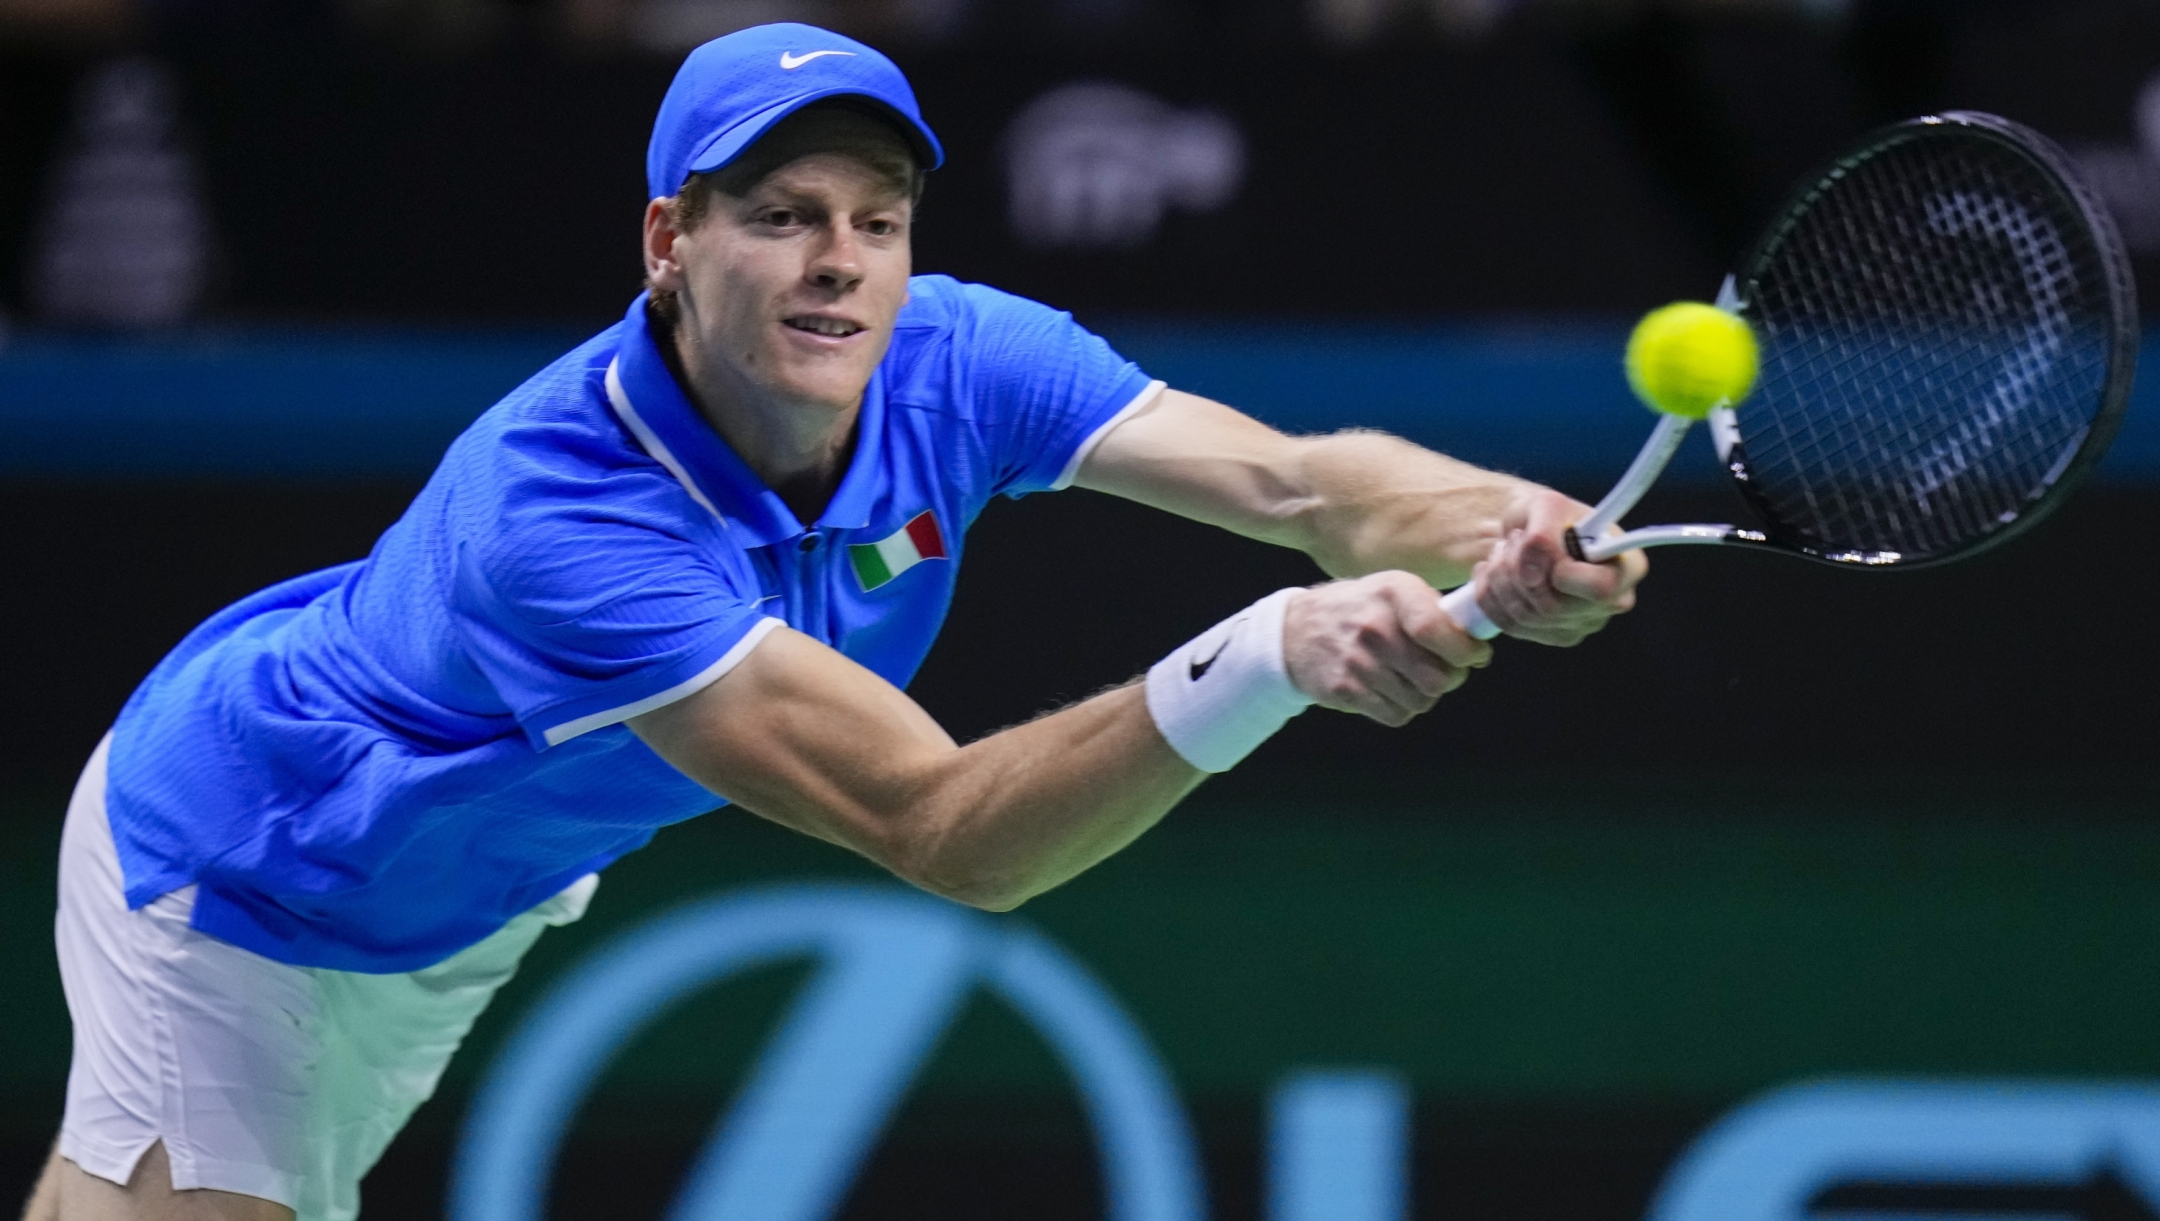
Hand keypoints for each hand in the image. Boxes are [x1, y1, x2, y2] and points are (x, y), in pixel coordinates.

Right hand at [1284, 572, 1492, 726]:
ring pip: (1421, 700)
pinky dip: (1402, 707)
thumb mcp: (1393, 590)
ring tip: (1411, 677)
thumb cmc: (1360, 609)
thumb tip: (1477, 639)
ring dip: (1425, 694)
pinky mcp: (1345, 690)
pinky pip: (1396, 715)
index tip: (1476, 656)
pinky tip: (1390, 689)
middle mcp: (1374, 627)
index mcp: (1393, 593)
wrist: (1297, 630)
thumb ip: (1433, 610)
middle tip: (1446, 670)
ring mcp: (1357, 661)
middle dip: (1451, 678)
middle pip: (1438, 677)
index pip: (1438, 631)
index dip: (1467, 651)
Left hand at [1470, 488, 1647, 645]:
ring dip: (1500, 579)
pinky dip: (1490, 596)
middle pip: (1554, 607)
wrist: (1534, 531)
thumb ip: (1543, 534)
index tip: (1538, 544)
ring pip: (1527, 618)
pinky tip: (1491, 572)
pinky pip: (1510, 626)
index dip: (1561, 572)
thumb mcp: (1548, 505)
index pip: (1599, 588)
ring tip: (1502, 551)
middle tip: (1512, 540)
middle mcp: (1613, 603)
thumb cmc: (1551, 516)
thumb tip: (1531, 574)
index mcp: (1628, 567)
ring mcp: (1583, 624)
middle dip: (1517, 570)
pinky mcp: (1553, 635)